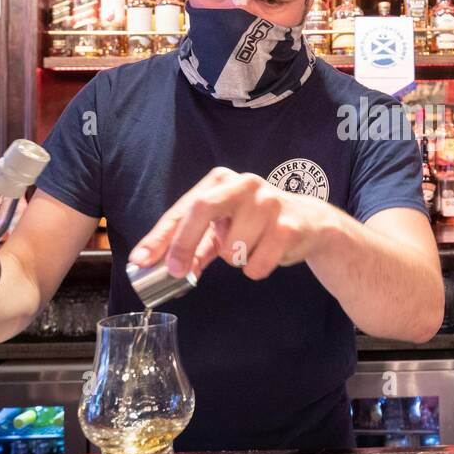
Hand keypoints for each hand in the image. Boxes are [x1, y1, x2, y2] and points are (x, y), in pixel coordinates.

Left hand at [128, 167, 336, 281]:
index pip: (184, 209)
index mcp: (222, 181)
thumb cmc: (259, 224)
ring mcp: (268, 202)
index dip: (160, 237)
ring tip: (252, 247)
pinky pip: (256, 264)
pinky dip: (256, 268)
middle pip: (202, 210)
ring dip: (235, 259)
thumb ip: (195, 247)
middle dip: (184, 244)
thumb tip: (166, 268)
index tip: (142, 260)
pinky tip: (269, 254)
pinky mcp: (288, 226)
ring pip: (231, 249)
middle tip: (178, 272)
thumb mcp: (224, 229)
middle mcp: (244, 184)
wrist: (311, 224)